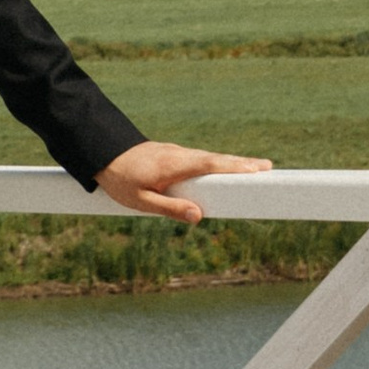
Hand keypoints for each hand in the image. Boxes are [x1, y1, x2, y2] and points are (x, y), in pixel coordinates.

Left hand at [95, 140, 272, 227]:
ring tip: (255, 170)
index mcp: (174, 165)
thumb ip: (170, 209)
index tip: (259, 168)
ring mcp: (175, 153)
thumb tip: (199, 216)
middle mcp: (178, 155)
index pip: (211, 164)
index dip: (236, 166)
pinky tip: (225, 170)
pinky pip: (199, 160)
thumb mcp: (140, 200)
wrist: (99, 152)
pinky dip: (216, 163)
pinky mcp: (171, 155)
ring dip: (230, 162)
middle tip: (269, 168)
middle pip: (216, 159)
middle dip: (242, 163)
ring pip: (208, 158)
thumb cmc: (117, 179)